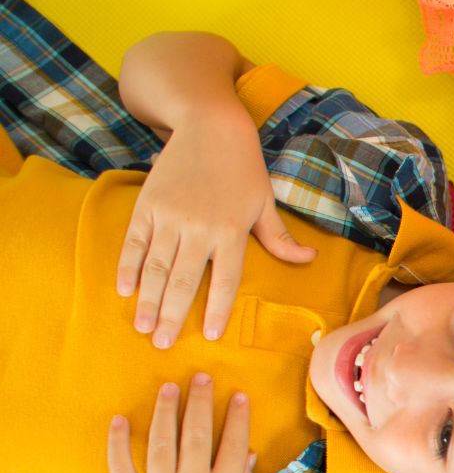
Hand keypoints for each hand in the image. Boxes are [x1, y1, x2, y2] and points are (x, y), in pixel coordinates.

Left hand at [107, 374, 257, 472]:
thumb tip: (247, 454)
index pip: (233, 444)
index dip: (236, 417)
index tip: (238, 395)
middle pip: (197, 435)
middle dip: (200, 402)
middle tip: (201, 377)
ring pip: (162, 444)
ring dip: (165, 412)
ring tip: (168, 388)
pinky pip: (122, 469)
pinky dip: (119, 444)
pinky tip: (121, 421)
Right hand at [116, 110, 316, 347]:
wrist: (209, 127)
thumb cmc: (243, 168)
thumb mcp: (265, 201)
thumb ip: (280, 237)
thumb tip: (309, 260)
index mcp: (232, 230)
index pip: (226, 279)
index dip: (218, 309)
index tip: (211, 335)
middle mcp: (200, 227)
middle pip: (186, 281)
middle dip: (174, 316)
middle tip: (164, 344)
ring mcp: (170, 216)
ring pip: (158, 267)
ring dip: (149, 301)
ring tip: (143, 328)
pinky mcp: (147, 205)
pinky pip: (135, 243)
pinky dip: (128, 268)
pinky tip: (124, 291)